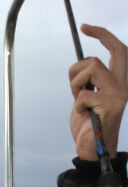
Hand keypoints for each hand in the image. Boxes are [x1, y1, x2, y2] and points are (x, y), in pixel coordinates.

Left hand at [69, 24, 126, 159]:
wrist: (93, 149)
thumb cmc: (89, 124)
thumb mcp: (86, 98)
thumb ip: (88, 82)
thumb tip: (81, 66)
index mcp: (118, 81)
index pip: (118, 50)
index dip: (103, 35)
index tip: (86, 27)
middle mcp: (123, 84)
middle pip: (99, 56)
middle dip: (79, 62)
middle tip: (74, 66)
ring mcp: (119, 94)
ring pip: (90, 68)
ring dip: (75, 84)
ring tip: (79, 101)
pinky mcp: (111, 104)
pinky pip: (83, 94)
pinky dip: (77, 105)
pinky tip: (83, 114)